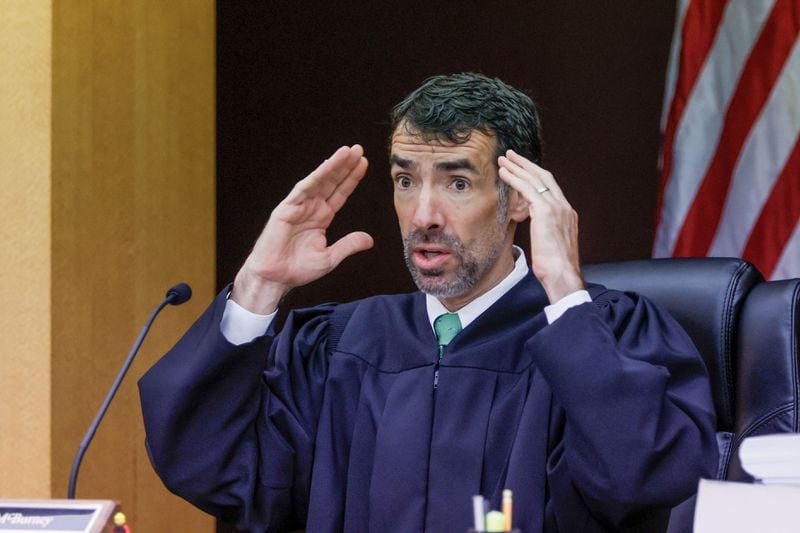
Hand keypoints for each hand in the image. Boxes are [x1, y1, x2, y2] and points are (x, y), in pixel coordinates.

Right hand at [232, 145, 373, 313]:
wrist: (275, 278)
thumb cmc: (297, 269)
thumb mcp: (330, 258)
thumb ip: (349, 245)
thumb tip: (370, 240)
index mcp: (321, 217)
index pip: (340, 193)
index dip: (351, 178)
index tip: (364, 163)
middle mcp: (311, 208)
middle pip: (332, 182)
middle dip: (345, 166)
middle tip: (359, 149)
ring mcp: (299, 206)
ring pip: (319, 181)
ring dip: (333, 165)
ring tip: (347, 151)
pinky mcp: (286, 208)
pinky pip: (304, 189)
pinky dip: (316, 176)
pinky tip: (328, 165)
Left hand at [498, 150, 583, 302]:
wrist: (562, 274)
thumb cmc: (555, 267)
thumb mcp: (551, 245)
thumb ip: (546, 232)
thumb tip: (538, 232)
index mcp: (567, 213)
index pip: (551, 188)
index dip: (536, 176)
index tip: (524, 169)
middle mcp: (564, 207)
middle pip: (544, 177)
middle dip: (526, 164)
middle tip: (512, 155)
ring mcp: (556, 207)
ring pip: (535, 179)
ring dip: (517, 167)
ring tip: (503, 159)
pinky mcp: (546, 211)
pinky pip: (528, 188)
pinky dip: (514, 178)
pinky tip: (503, 173)